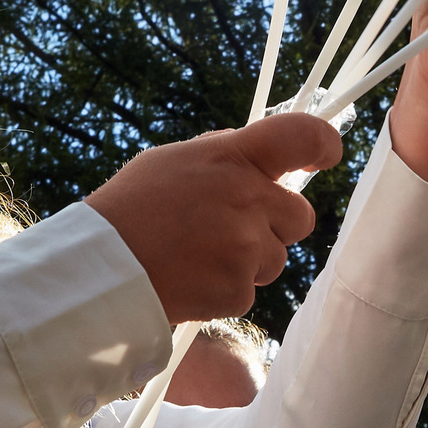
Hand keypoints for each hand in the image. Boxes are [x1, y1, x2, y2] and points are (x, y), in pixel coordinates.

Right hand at [86, 112, 340, 321]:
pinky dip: (225, 291)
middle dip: (275, 226)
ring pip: (276, 259)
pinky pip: (250, 291)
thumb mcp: (173, 162)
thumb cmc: (131, 211)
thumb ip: (224, 157)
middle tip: (231, 231)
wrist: (101, 271)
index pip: (301, 136)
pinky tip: (191, 280)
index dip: (323, 143)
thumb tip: (260, 160)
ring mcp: (246, 247)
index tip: (326, 154)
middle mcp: (248, 199)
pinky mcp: (238, 289)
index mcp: (232, 158)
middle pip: (300, 217)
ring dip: (248, 262)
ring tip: (197, 258)